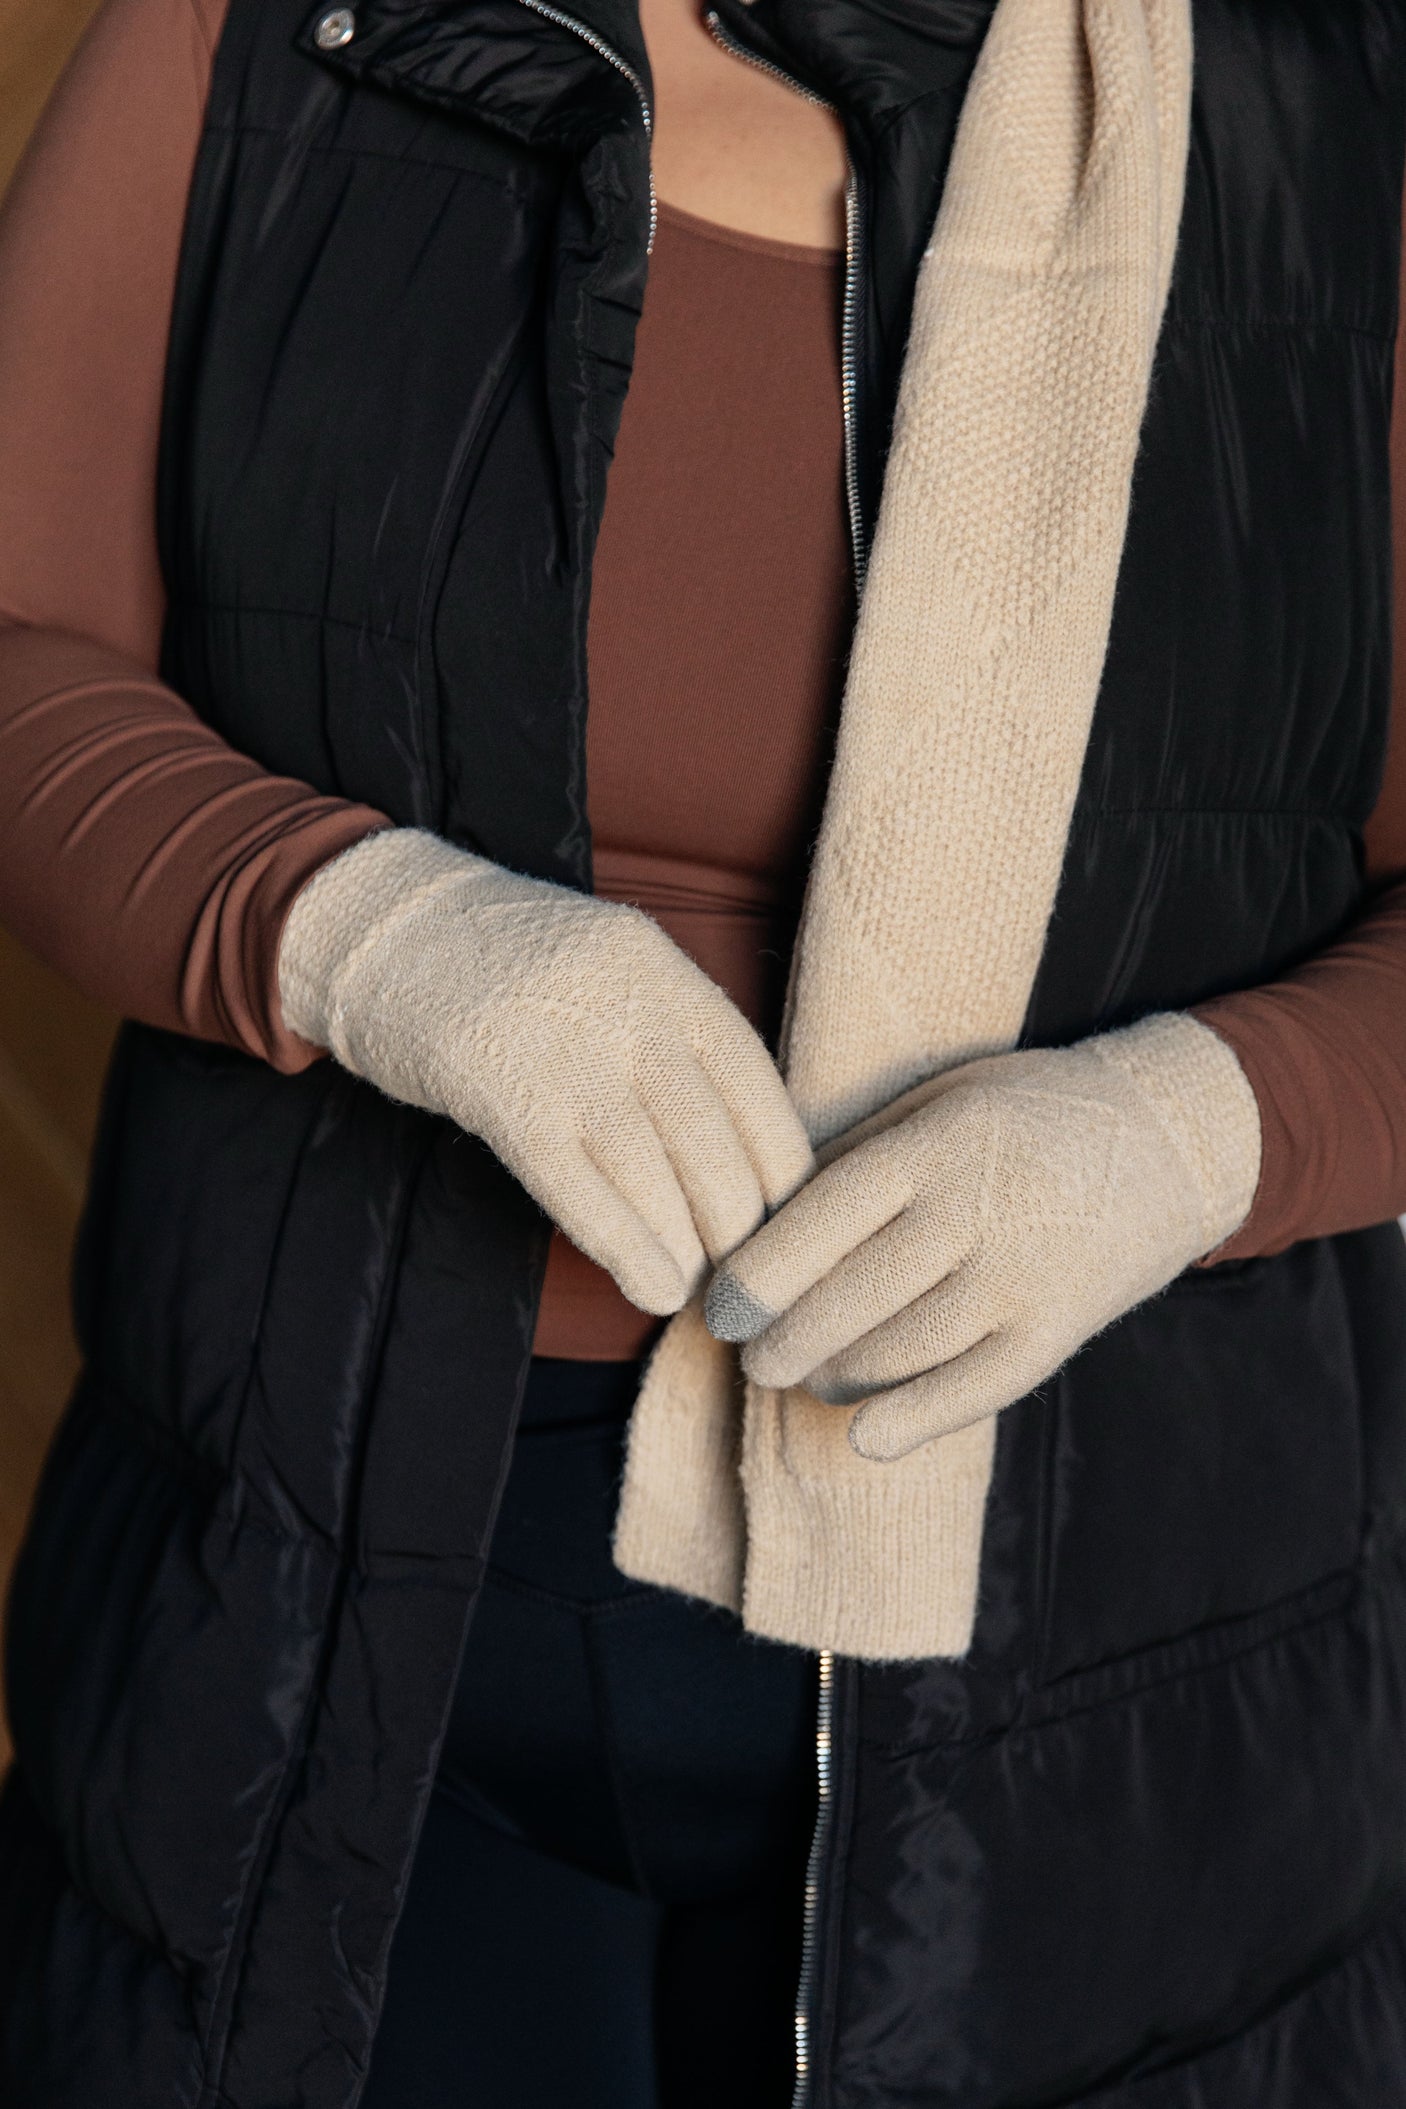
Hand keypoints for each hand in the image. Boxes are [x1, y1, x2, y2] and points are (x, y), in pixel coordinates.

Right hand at [279, 829, 813, 1314]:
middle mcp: (624, 1003)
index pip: (752, 1080)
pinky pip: (580, 1187)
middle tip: (742, 1274)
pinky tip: (650, 1287)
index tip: (790, 1219)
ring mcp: (563, 1048)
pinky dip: (625, 1247)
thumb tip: (737, 1152)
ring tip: (695, 1290)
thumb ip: (667, 1039)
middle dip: (738, 1224)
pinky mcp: (502, 1093)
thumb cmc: (504, 968)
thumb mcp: (606, 972)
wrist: (381, 929)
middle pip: (710, 1137)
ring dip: (687, 1249)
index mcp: (661, 967)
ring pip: (653, 1171)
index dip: (781, 1164)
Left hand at [705, 1014, 1259, 1459]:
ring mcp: (1024, 1273)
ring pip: (902, 1350)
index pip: (821, 1219)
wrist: (1168, 1137)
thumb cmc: (1022, 1115)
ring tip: (809, 1377)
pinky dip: (913, 1418)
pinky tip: (865, 1434)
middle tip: (755, 1360)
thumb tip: (756, 1219)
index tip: (720, 1311)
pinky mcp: (1062, 1326)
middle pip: (852, 1297)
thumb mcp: (936, 1101)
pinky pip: (975, 1388)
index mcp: (933, 1144)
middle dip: (786, 1343)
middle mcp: (976, 1208)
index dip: (759, 1276)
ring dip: (838, 1377)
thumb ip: (856, 1154)